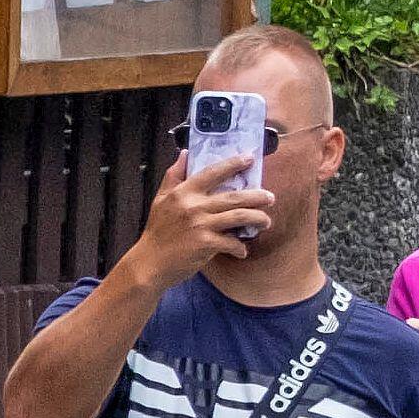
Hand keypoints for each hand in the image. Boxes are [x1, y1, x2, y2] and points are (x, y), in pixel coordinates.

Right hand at [132, 155, 263, 283]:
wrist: (147, 264)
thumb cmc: (157, 231)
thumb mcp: (160, 199)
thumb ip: (173, 175)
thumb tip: (185, 153)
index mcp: (183, 192)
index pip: (212, 172)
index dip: (233, 164)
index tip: (250, 158)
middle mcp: (193, 206)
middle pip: (235, 196)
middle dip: (258, 196)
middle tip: (271, 197)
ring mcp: (200, 225)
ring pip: (240, 216)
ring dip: (258, 219)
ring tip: (265, 222)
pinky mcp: (205, 244)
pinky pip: (232, 242)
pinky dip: (240, 247)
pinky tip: (243, 250)